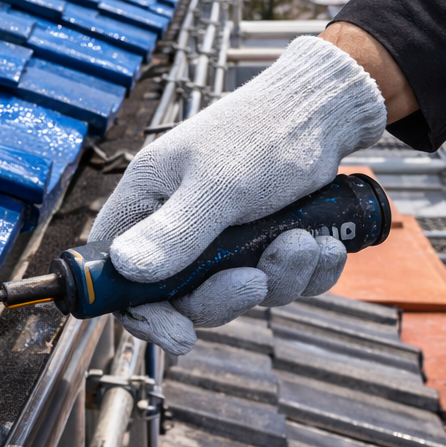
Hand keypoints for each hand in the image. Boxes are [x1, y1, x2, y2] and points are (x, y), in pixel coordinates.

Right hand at [87, 36, 387, 354]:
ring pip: (238, 291)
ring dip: (280, 277)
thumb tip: (126, 269)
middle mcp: (176, 223)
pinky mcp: (262, 241)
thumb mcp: (219, 185)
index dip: (142, 312)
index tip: (180, 335)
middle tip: (259, 276)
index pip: (120, 274)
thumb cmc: (262, 132)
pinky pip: (279, 281)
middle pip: (183, 296)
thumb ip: (176, 230)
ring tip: (306, 240)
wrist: (324, 111)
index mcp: (147, 202)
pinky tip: (325, 244)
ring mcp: (221, 237)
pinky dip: (306, 270)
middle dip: (228, 294)